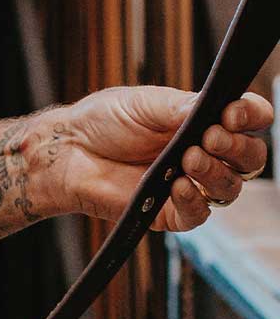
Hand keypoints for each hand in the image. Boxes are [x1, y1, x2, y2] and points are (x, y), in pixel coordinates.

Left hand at [37, 85, 271, 231]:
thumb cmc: (104, 122)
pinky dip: (194, 200)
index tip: (232, 113)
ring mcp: (191, 184)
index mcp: (204, 122)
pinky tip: (178, 186)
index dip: (251, 116)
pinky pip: (199, 214)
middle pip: (250, 158)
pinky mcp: (172, 212)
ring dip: (215, 172)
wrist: (67, 149)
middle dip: (237, 147)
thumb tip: (216, 109)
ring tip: (187, 158)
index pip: (249, 120)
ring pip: (230, 187)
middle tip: (210, 136)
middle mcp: (205, 154)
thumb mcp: (144, 104)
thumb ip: (181, 107)